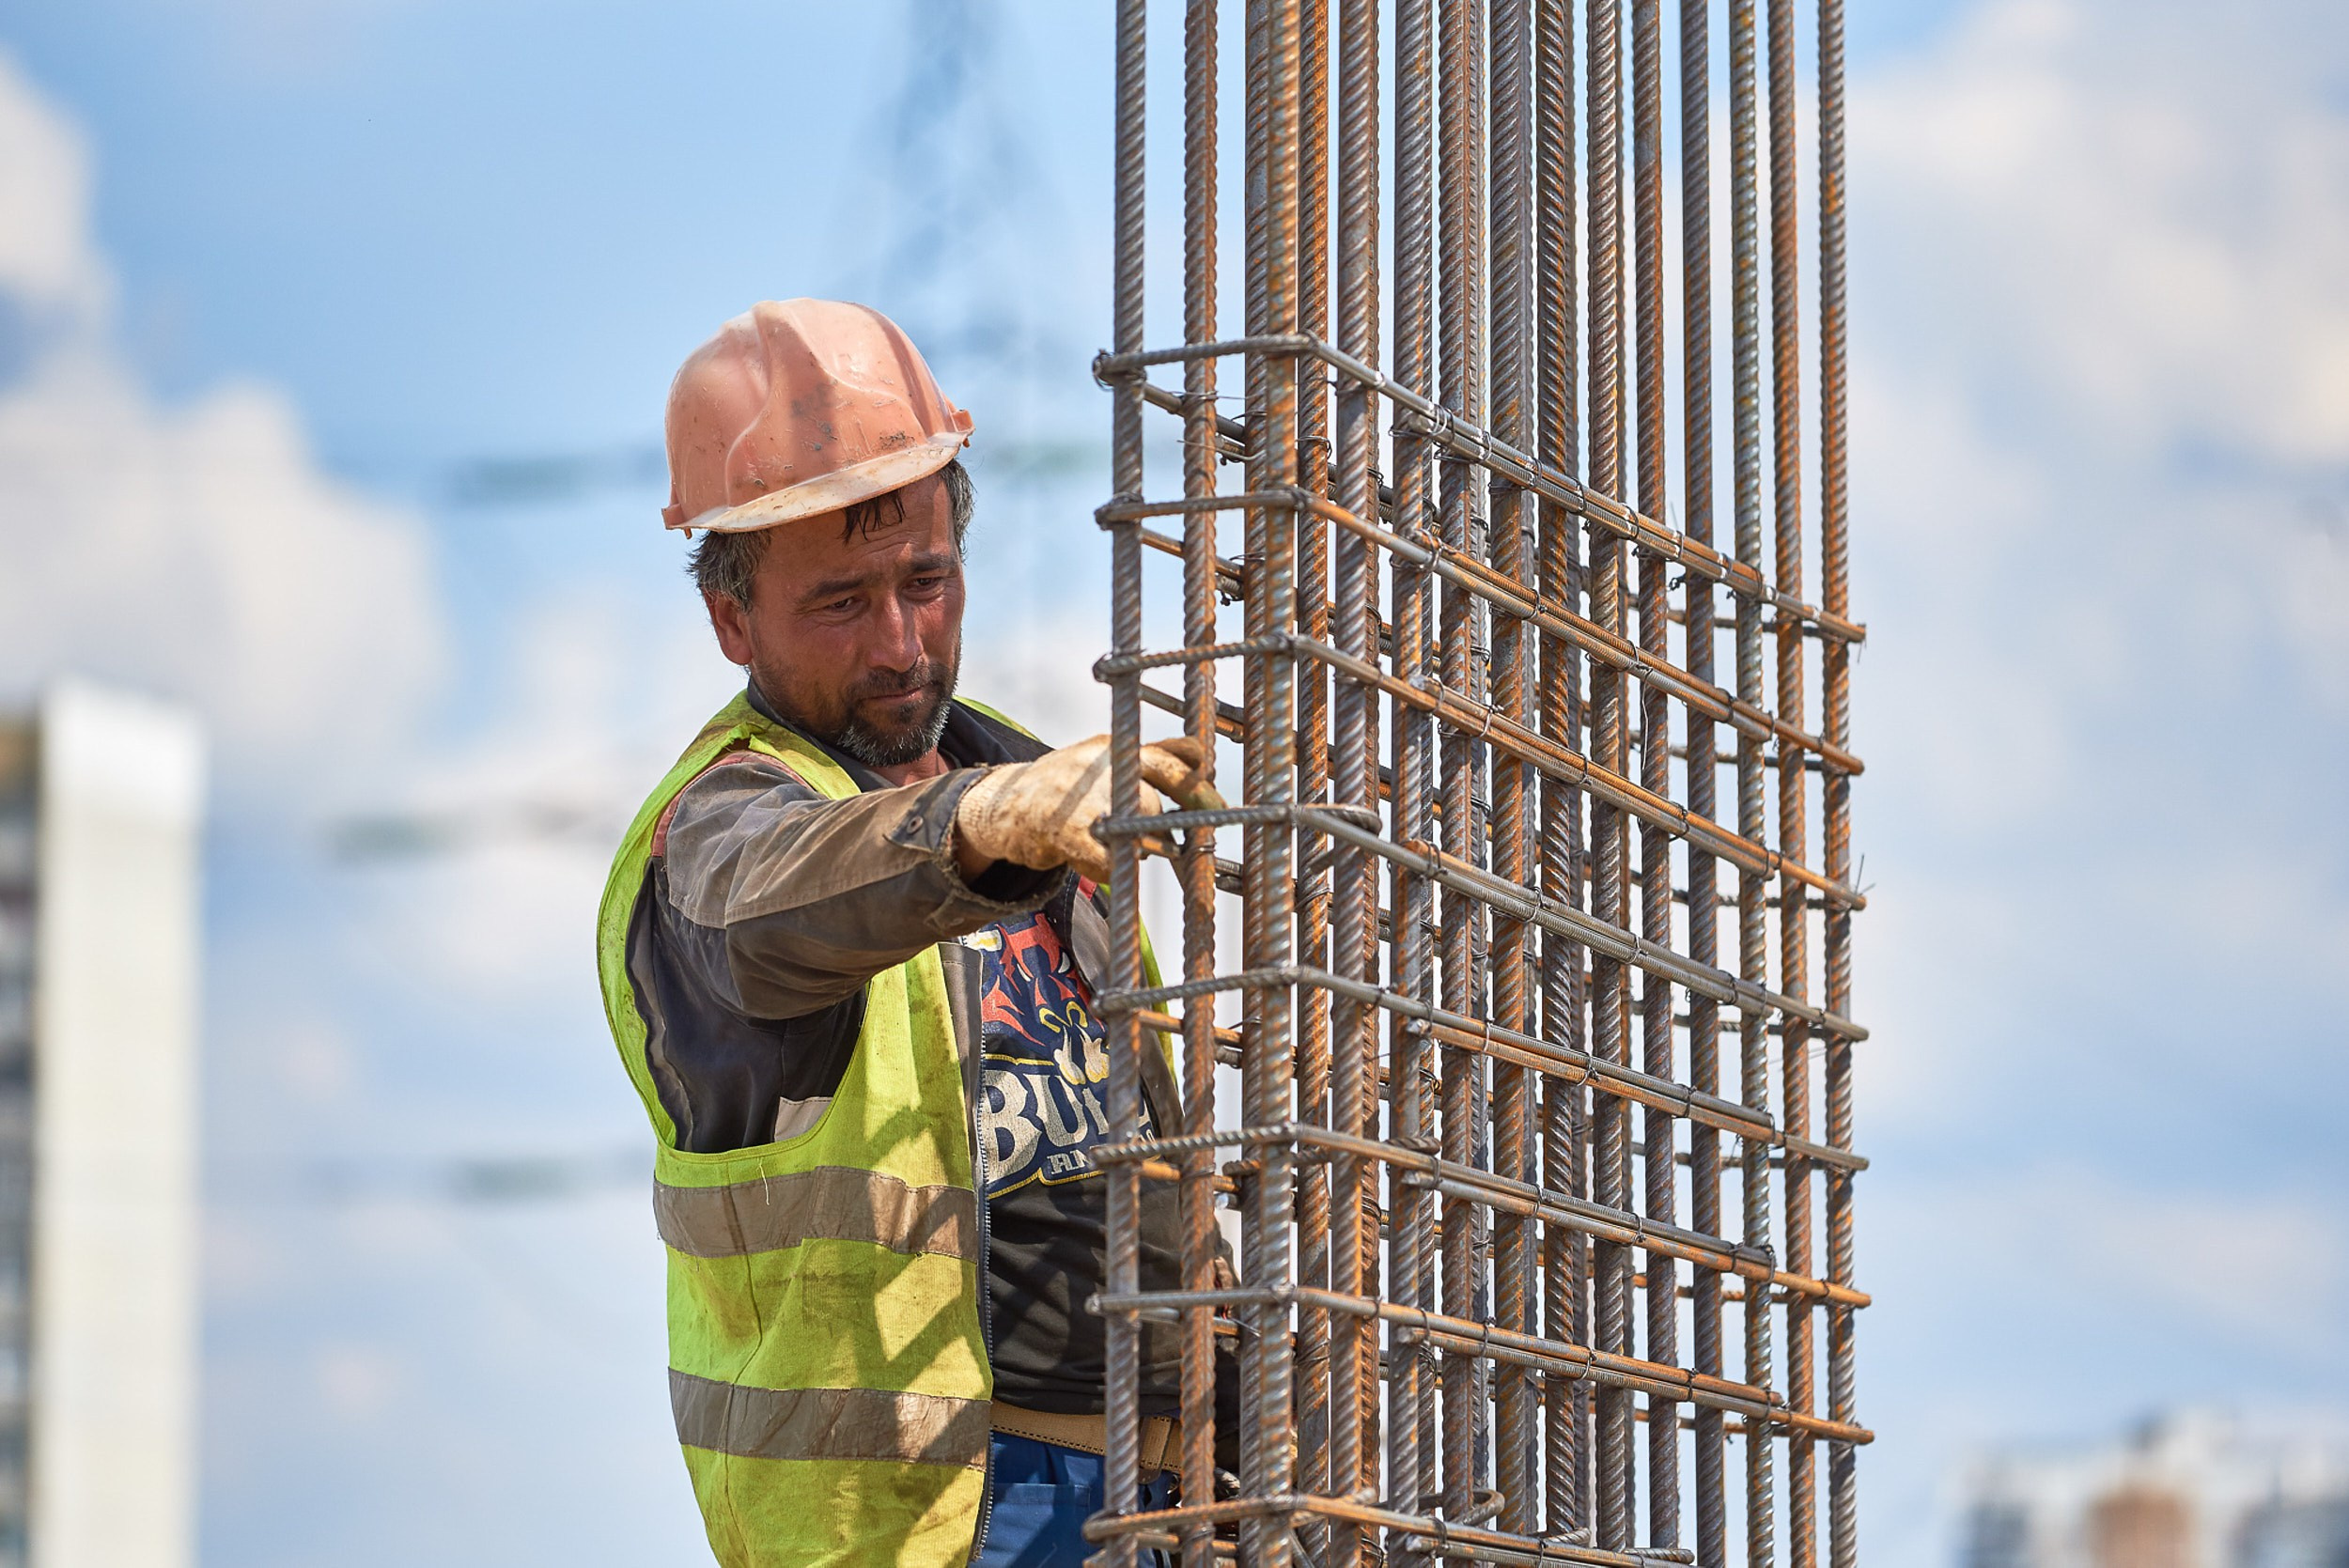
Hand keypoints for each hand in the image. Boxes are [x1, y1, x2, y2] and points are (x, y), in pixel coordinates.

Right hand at [953, 734, 1223, 883]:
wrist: (1002, 806)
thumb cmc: (1064, 788)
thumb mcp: (1104, 760)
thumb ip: (1147, 760)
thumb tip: (1200, 760)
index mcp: (1113, 748)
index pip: (1168, 752)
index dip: (1197, 768)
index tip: (1211, 781)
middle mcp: (1100, 766)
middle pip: (1159, 790)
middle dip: (1190, 808)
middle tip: (1204, 829)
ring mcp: (1083, 798)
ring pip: (1138, 825)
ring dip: (1147, 843)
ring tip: (1133, 846)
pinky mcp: (1067, 833)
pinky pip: (1111, 859)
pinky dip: (1112, 868)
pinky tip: (1107, 866)